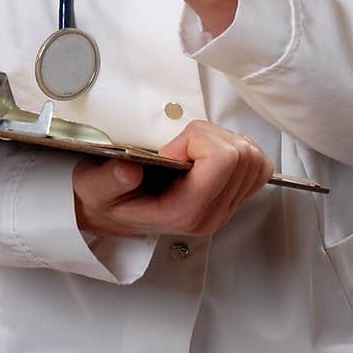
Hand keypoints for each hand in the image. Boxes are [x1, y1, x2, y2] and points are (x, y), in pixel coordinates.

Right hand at [73, 120, 272, 237]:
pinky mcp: (233, 198)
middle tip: (179, 146)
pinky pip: (258, 168)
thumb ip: (108, 181)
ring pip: (254, 158)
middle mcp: (212, 214)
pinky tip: (209, 153)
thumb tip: (130, 171)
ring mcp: (226, 208)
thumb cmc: (107, 200)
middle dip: (209, 136)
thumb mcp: (93, 189)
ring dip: (224, 140)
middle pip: (242, 155)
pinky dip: (239, 149)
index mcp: (183, 211)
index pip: (223, 161)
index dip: (196, 140)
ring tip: (192, 148)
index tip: (168, 150)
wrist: (113, 216)